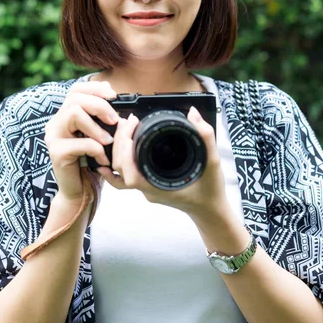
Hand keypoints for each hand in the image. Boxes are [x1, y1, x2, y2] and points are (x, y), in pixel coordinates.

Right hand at [44, 81, 119, 205]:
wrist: (79, 191)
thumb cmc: (91, 163)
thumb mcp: (99, 137)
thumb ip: (102, 119)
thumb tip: (117, 101)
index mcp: (65, 115)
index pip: (76, 90)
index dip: (95, 88)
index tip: (113, 96)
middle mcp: (56, 123)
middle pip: (75, 98)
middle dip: (99, 106)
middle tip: (114, 120)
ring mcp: (54, 137)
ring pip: (73, 113)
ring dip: (96, 126)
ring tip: (108, 141)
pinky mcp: (56, 152)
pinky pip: (79, 142)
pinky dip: (96, 149)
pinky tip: (103, 160)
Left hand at [96, 106, 227, 216]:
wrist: (210, 209)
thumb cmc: (210, 191)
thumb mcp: (213, 162)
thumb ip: (205, 137)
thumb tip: (193, 113)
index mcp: (159, 186)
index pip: (131, 174)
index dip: (125, 152)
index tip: (131, 131)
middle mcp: (148, 189)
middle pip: (121, 169)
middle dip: (120, 143)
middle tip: (129, 121)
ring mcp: (146, 188)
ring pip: (121, 172)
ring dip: (118, 149)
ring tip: (125, 128)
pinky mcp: (147, 184)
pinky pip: (124, 177)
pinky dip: (117, 165)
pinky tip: (110, 155)